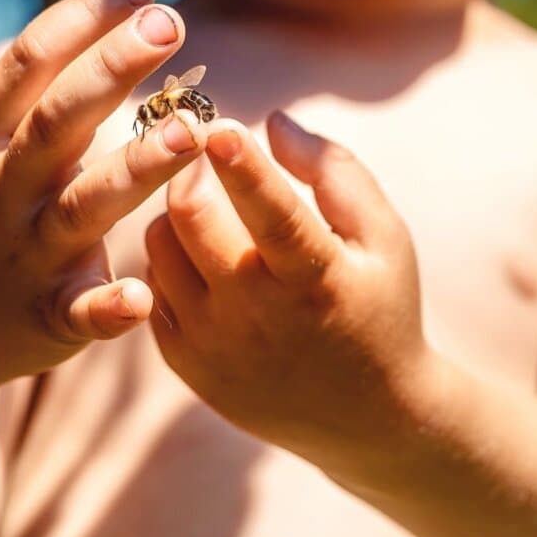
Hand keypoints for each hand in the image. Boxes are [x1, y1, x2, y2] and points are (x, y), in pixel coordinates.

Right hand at [0, 0, 208, 393]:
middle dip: (112, 72)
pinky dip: (108, 308)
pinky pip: (79, 312)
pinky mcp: (47, 318)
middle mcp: (4, 193)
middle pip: (58, 124)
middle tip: (170, 25)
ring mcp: (26, 257)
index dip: (77, 22)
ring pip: (84, 209)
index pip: (25, 68)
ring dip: (135, 172)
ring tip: (190, 134)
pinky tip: (143, 295)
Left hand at [145, 112, 437, 470]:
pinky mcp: (186, 364)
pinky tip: (204, 257)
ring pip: (158, 246)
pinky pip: (150, 285)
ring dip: (177, 210)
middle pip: (192, 218)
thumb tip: (273, 121)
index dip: (243, 167)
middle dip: (192, 168)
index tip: (219, 123)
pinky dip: (169, 257)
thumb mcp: (385, 238)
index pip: (272, 215)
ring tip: (211, 207)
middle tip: (203, 146)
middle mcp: (257, 316)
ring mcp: (214, 345)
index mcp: (316, 280)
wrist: (366, 415)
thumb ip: (336, 172)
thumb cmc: (379, 307)